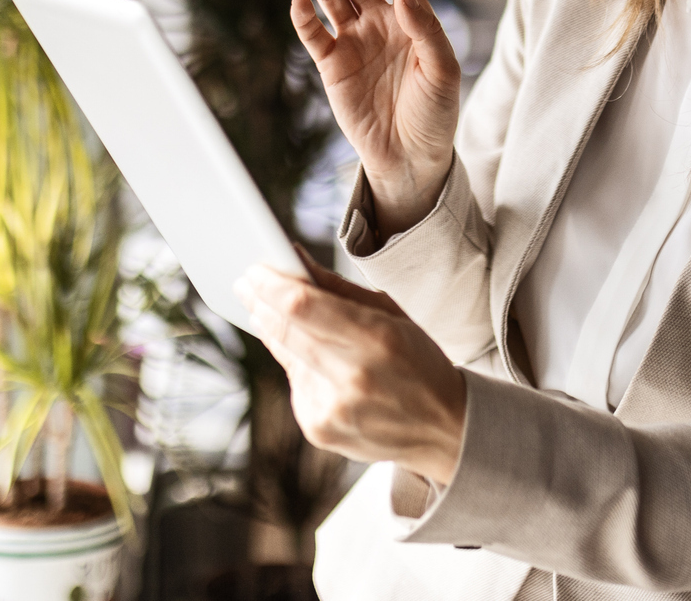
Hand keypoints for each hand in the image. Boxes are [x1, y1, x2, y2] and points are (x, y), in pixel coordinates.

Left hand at [236, 257, 467, 485]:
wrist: (444, 429)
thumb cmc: (419, 362)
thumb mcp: (392, 314)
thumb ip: (339, 289)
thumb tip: (295, 262)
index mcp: (378, 339)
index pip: (303, 307)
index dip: (272, 285)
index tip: (255, 269)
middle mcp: (352, 378)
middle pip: (285, 330)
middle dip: (260, 302)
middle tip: (246, 283)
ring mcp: (333, 409)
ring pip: (285, 356)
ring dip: (274, 330)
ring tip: (269, 310)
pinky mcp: (319, 429)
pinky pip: (295, 383)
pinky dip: (296, 365)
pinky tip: (312, 358)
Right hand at [290, 0, 460, 234]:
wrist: (411, 158)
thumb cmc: (435, 113)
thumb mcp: (444, 71)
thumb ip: (426, 29)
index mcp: (409, 16)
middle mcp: (377, 21)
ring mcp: (352, 42)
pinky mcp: (331, 68)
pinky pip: (315, 37)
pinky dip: (305, 19)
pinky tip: (300, 0)